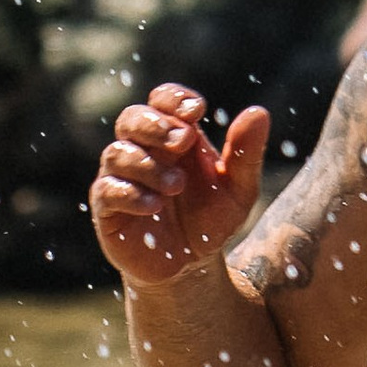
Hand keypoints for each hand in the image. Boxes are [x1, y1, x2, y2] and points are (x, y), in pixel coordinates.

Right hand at [89, 82, 270, 290]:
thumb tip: (259, 112)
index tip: (196, 111)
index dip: (174, 99)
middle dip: (155, 124)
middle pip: (132, 118)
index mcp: (173, 137)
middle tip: (183, 140)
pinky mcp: (107, 209)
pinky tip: (155, 205)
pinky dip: (130, 194)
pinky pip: (106, 191)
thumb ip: (246, 153)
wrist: (191, 267)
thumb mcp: (239, 189)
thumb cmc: (211, 220)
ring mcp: (121, 178)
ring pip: (117, 153)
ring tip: (177, 185)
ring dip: (148, 164)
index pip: (162, 100)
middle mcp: (142, 151)